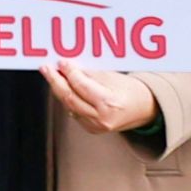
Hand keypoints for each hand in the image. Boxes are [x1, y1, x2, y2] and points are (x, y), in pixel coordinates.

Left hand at [42, 62, 160, 133]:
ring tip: (51, 74)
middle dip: (55, 81)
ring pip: (68, 105)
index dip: (69, 72)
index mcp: (109, 104)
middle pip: (70, 98)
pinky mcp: (91, 129)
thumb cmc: (131, 90)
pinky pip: (73, 111)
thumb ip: (89, 74)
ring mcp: (95, 127)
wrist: (145, 110)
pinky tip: (61, 87)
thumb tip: (67, 66)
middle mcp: (101, 118)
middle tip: (46, 68)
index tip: (61, 61)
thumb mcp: (113, 77)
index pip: (81, 86)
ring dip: (58, 89)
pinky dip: (66, 98)